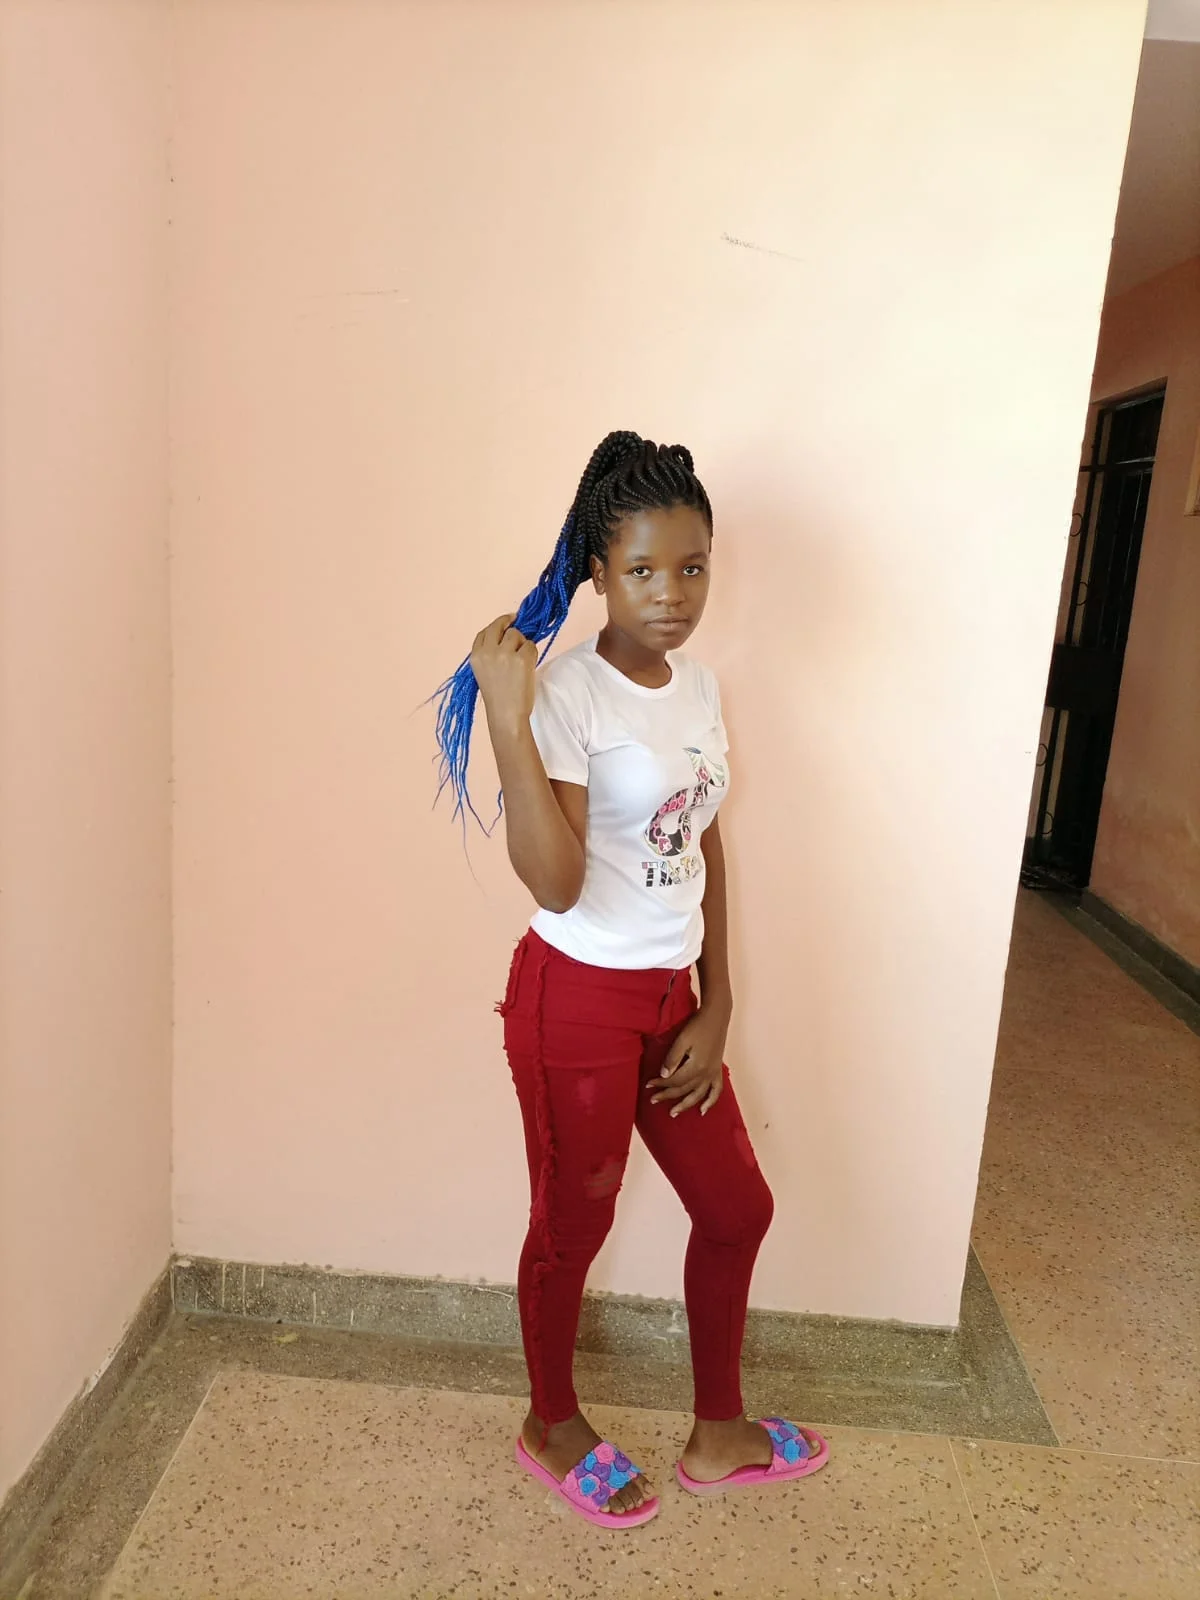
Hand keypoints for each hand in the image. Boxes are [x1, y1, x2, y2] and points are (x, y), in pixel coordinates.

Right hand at [471, 614, 536, 731]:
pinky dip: (532, 654)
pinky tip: (528, 667)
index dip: (496, 626)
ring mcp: (504, 654)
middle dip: (509, 622)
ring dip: (522, 644)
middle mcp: (488, 652)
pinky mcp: (521, 658)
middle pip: (499, 626)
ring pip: (517, 634)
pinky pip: (531, 645)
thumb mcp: (484, 673)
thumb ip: (490, 654)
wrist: (506, 714)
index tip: (505, 623)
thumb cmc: (498, 698)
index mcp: (476, 656)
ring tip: (521, 662)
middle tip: (517, 619)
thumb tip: (507, 635)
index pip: (484, 632)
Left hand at [647, 1005, 730, 1117]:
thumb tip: (664, 1075)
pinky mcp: (717, 1070)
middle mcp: (705, 1074)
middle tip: (653, 1100)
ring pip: (698, 1095)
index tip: (648, 1085)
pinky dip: (710, 1102)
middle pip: (683, 1089)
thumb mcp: (682, 1039)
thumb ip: (673, 1058)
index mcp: (696, 1067)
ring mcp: (713, 1073)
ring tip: (674, 1113)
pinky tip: (703, 1110)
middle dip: (667, 1095)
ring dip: (685, 1105)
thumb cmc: (697, 1025)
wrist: (716, 1016)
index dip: (660, 1084)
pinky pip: (716, 1091)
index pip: (674, 1081)